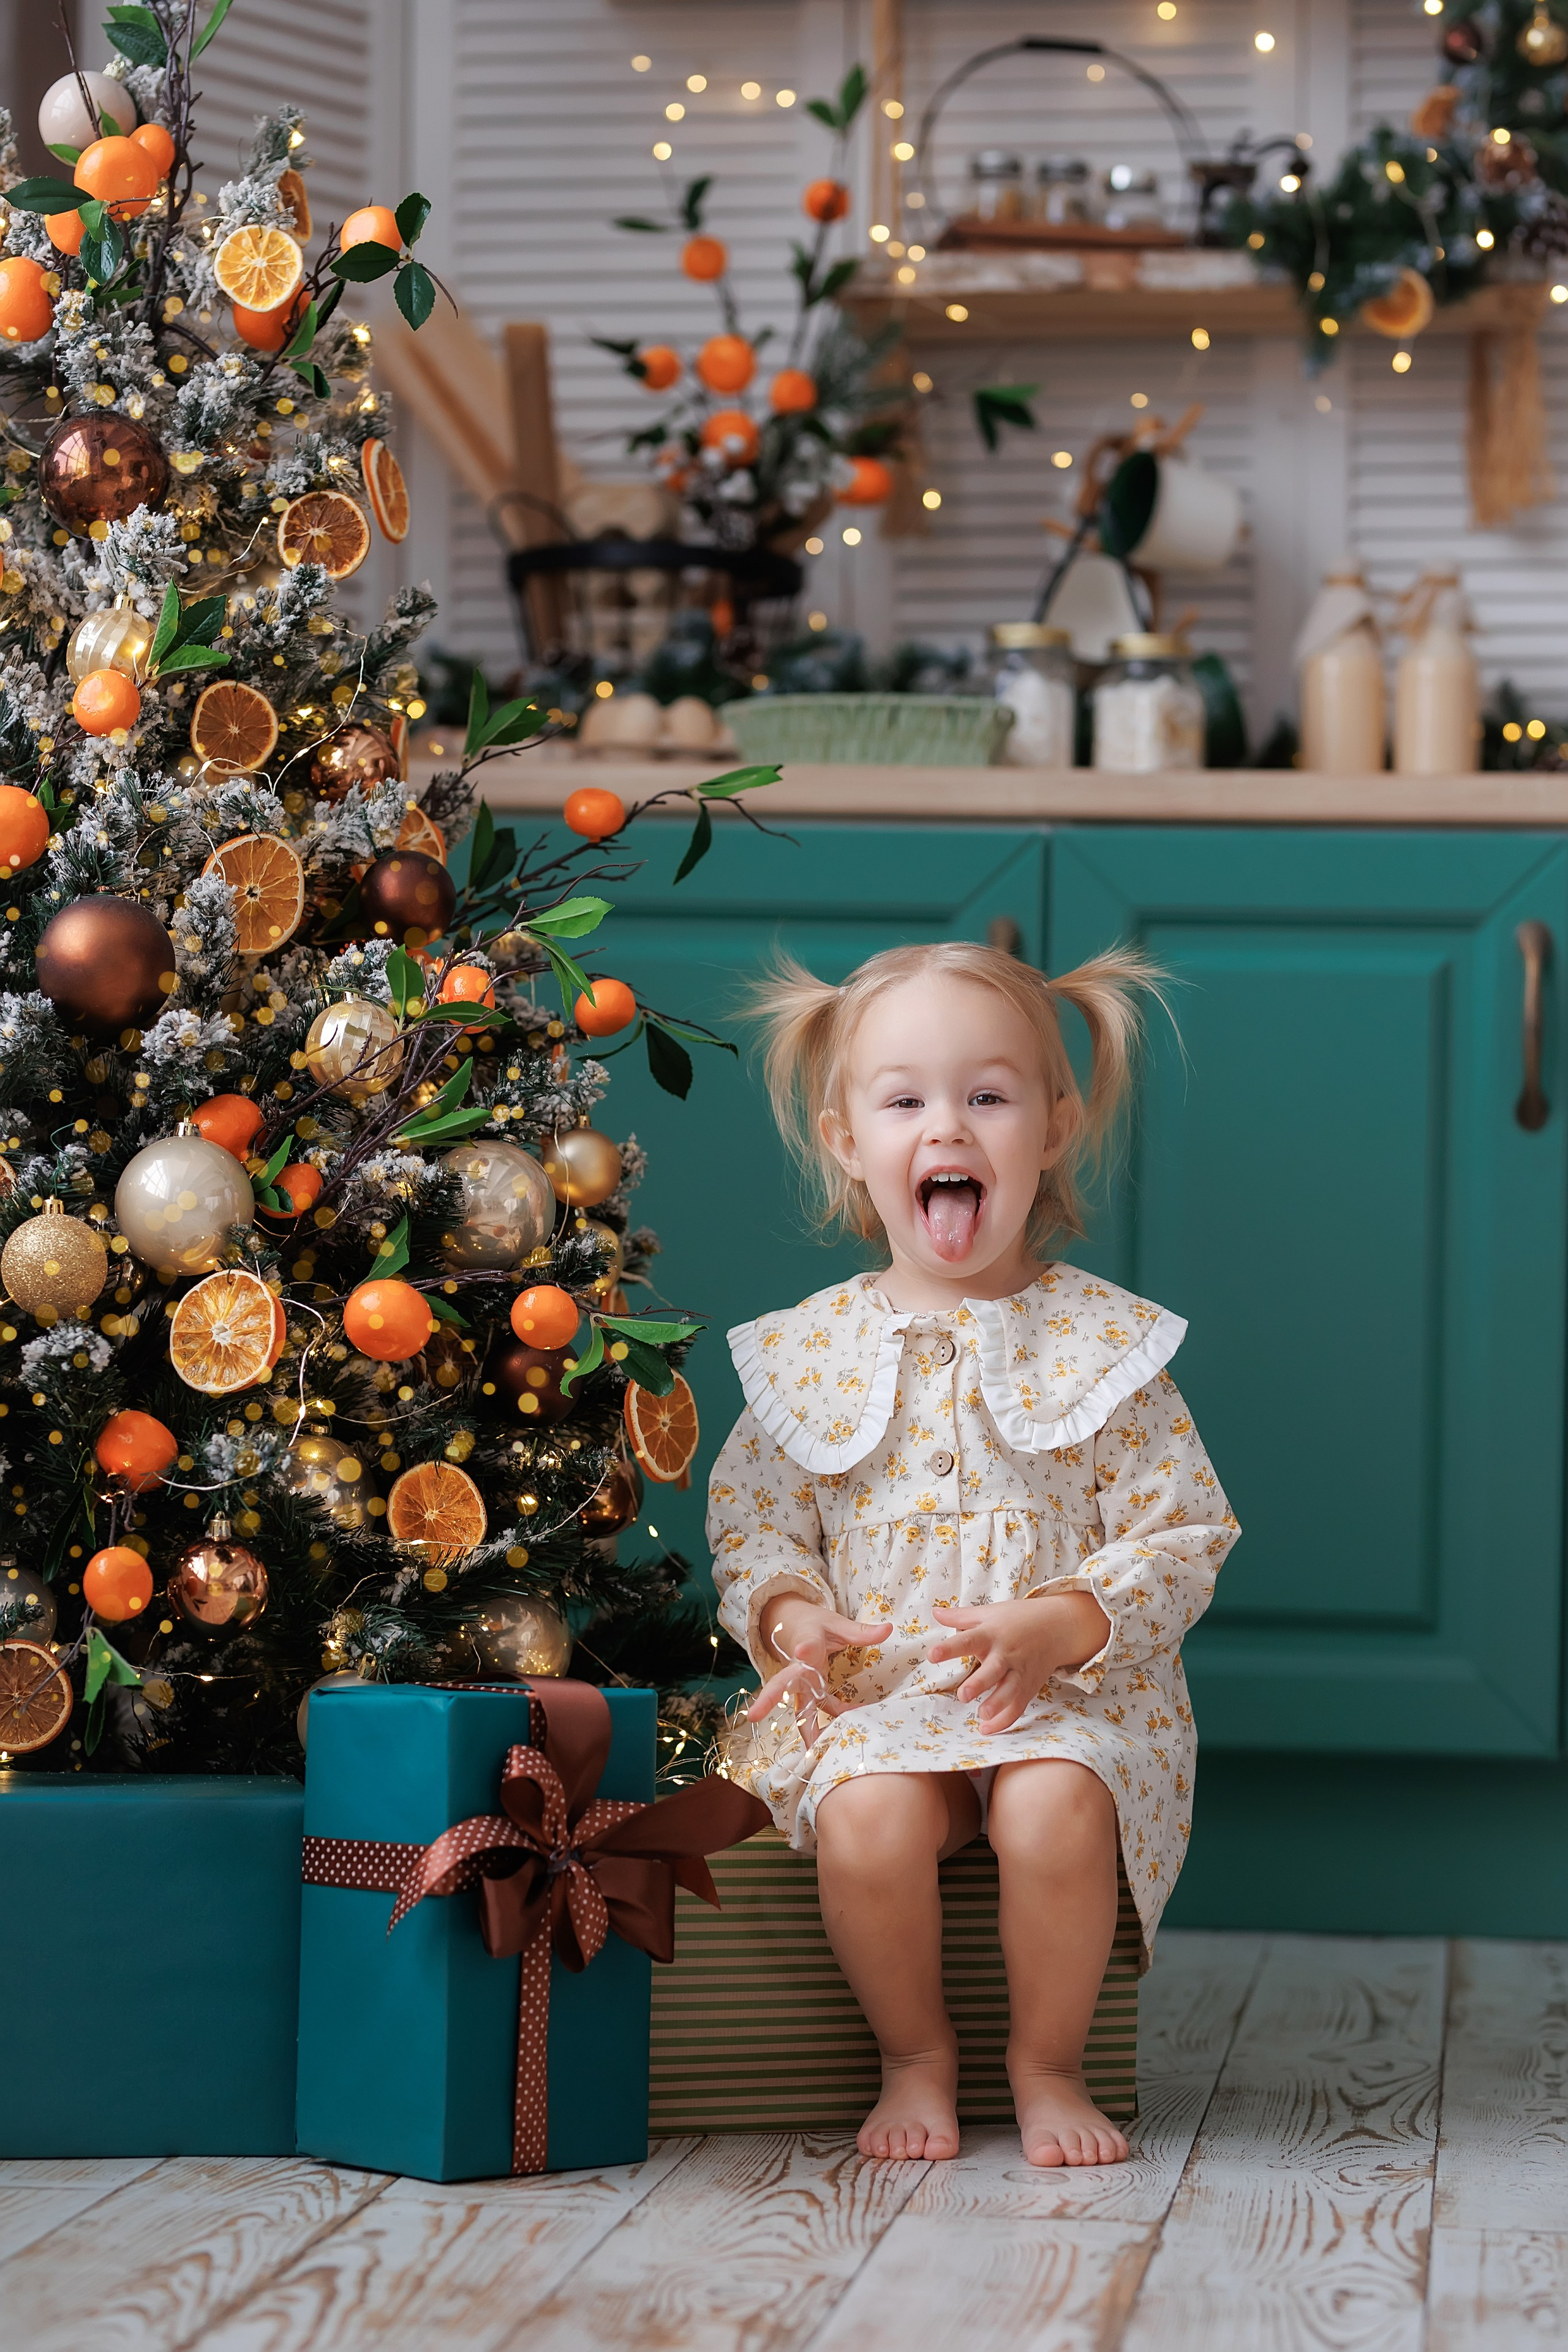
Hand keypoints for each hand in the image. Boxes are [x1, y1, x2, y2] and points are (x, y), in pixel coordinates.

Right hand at [746, 1594, 891, 1742]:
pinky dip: (828, 1725)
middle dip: (769, 1699)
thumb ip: (861, 1631)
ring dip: (805, 1728)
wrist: (792, 1627)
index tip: (804, 1650)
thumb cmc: (814, 1626)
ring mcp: (802, 1685)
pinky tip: (840, 1737)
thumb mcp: (837, 1624)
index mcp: (806, 1644)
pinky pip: (817, 1712)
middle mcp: (799, 1668)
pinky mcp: (809, 1694)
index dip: (805, 1649)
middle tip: (755, 1715)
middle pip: (781, 1685)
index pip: (804, 1646)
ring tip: (812, 1752)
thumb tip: (889, 1629)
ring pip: (798, 1708)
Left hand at [927, 1592, 1111, 1732]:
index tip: (932, 1655)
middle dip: (980, 1683)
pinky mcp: (1029, 1686)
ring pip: (1010, 1691)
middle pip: (994, 1670)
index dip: (950, 1648)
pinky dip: (1005, 1720)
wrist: (1058, 1627)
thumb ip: (960, 1616)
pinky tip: (986, 1728)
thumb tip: (935, 1613)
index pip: (968, 1640)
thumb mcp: (989, 1612)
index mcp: (991, 1634)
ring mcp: (1020, 1671)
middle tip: (963, 1695)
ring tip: (981, 1714)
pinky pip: (1018, 1706)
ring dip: (997, 1704)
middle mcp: (1006, 1654)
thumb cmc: (1019, 1618)